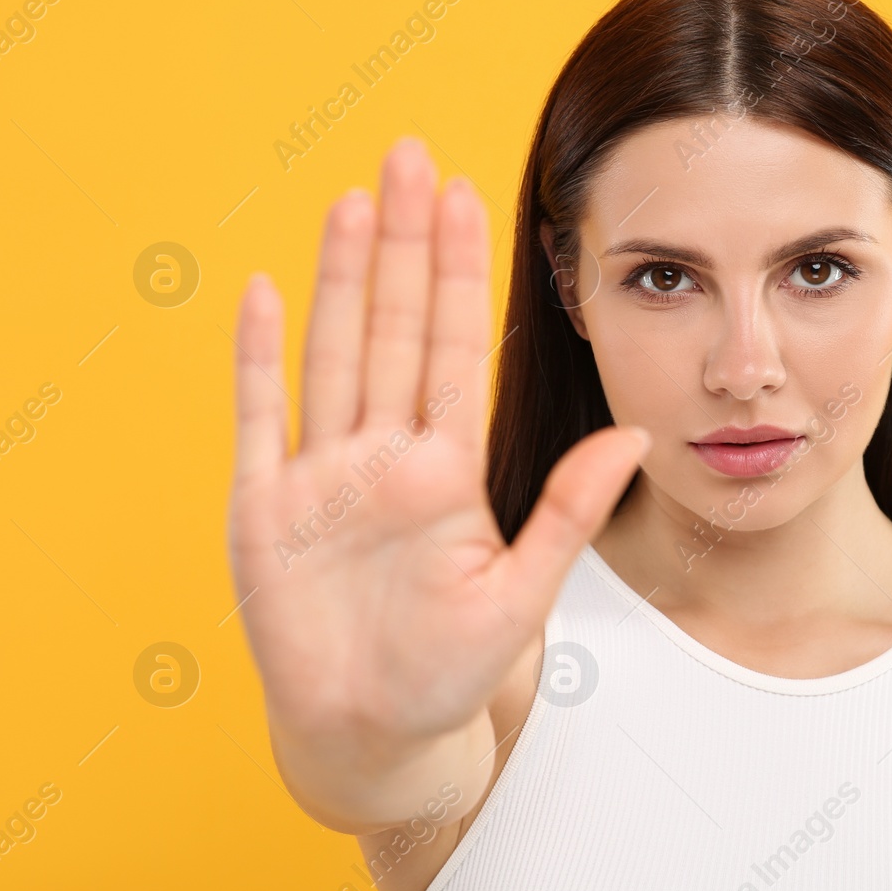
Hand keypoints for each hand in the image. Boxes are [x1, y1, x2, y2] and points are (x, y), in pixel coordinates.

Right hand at [226, 137, 647, 751]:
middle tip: (407, 156)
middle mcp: (383, 459)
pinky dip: (257, 358)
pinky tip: (262, 291)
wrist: (374, 733)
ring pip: (333, 355)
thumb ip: (567, 511)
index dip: (457, 273)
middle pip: (394, 329)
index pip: (454, 349)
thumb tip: (634, 436)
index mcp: (445, 472)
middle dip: (403, 244)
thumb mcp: (521, 592)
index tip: (466, 197)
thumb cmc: (449, 671)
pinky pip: (260, 420)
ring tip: (352, 201)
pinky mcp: (263, 511)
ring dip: (340, 279)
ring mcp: (320, 477)